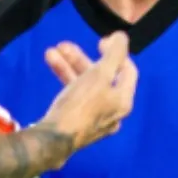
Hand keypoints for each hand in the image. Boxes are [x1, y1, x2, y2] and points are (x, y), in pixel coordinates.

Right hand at [38, 32, 137, 151]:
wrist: (53, 140)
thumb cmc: (80, 105)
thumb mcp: (99, 74)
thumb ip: (113, 53)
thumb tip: (122, 37)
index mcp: (123, 101)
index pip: (127, 71)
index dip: (116, 52)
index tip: (99, 41)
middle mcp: (112, 111)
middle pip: (102, 77)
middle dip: (81, 59)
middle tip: (64, 45)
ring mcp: (94, 119)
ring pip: (84, 86)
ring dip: (68, 66)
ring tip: (50, 53)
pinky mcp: (76, 123)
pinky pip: (74, 97)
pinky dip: (65, 81)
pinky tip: (53, 70)